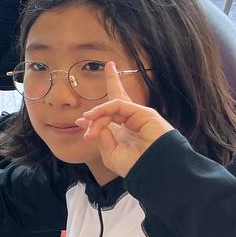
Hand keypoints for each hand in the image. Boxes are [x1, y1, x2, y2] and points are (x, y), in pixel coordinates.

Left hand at [74, 62, 172, 176]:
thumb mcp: (109, 152)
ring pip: (112, 107)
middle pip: (119, 98)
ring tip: (88, 130)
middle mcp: (132, 121)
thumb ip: (101, 135)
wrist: (153, 171)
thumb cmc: (134, 165)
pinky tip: (93, 117)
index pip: (112, 116)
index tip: (82, 118)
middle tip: (109, 65)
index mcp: (124, 132)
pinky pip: (118, 105)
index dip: (98, 112)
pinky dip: (104, 110)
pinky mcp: (144, 113)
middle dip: (114, 80)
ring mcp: (139, 116)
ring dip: (97, 117)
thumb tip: (86, 120)